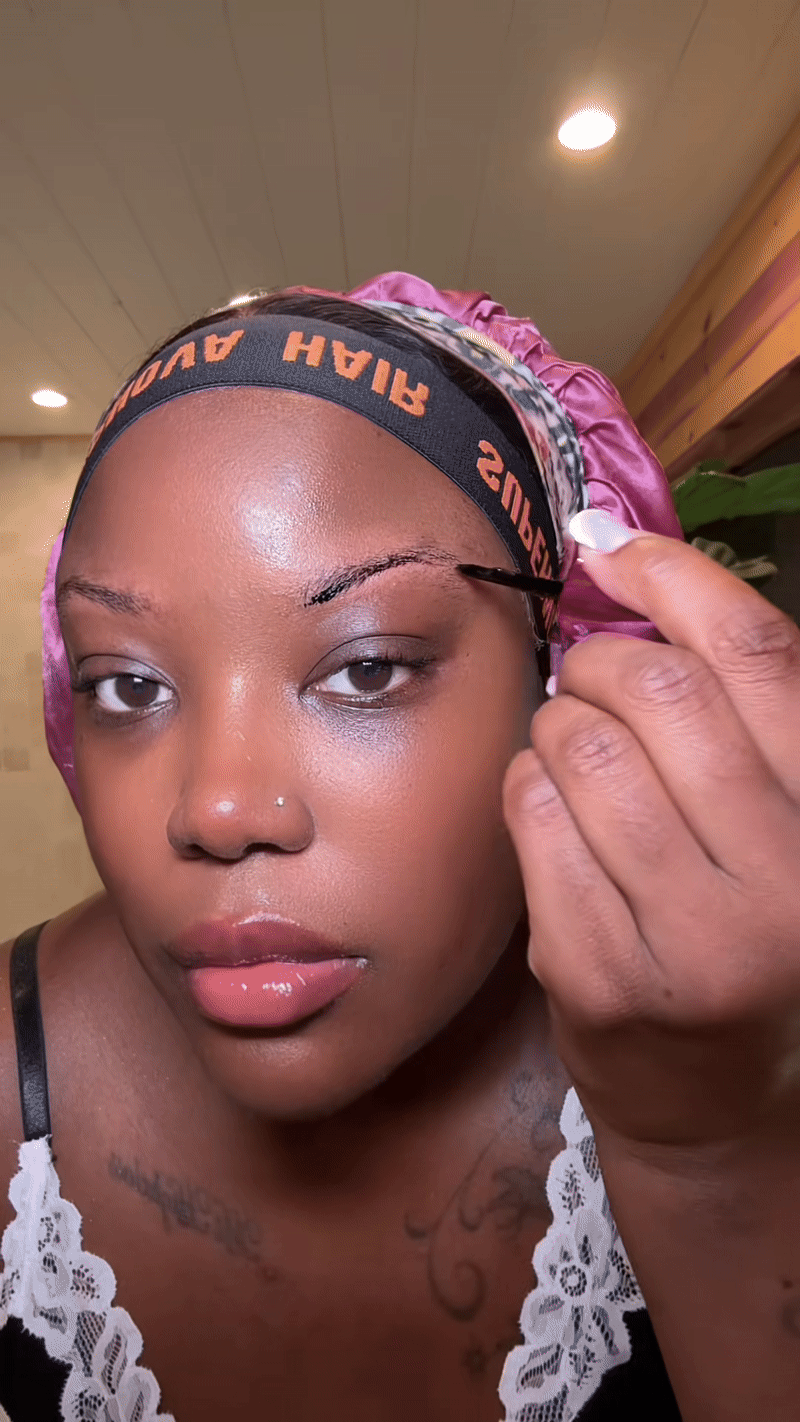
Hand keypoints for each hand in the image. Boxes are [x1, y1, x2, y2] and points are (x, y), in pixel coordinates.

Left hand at [502, 528, 799, 1155]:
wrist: (721, 1104)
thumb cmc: (757, 939)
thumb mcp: (786, 825)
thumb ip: (739, 712)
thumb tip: (626, 558)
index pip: (758, 659)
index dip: (674, 578)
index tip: (613, 546)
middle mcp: (781, 882)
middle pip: (654, 691)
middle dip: (599, 662)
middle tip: (593, 682)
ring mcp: (686, 938)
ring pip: (577, 745)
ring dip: (557, 724)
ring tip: (576, 755)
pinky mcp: (597, 976)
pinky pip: (530, 814)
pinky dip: (528, 786)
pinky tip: (555, 811)